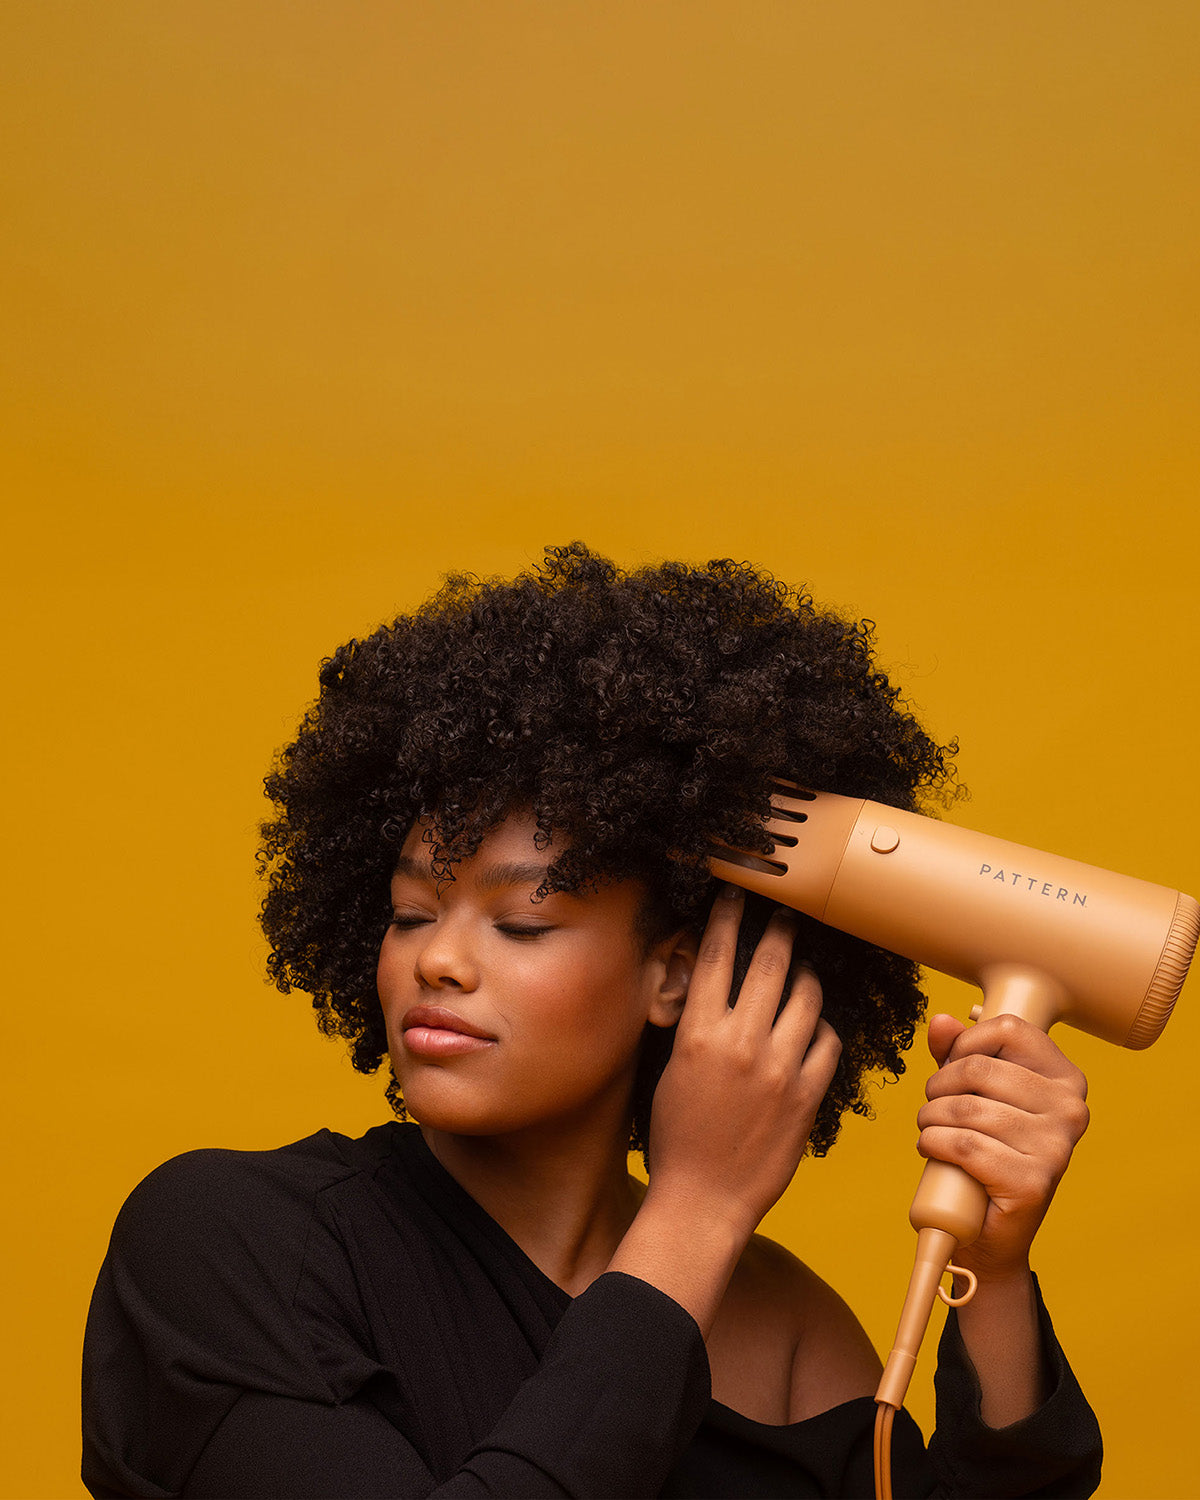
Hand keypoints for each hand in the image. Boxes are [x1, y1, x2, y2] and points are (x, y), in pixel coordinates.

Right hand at [644, 886, 841, 1241]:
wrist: (702, 1200)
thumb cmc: (676, 1138)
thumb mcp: (670, 1071)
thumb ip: (692, 1027)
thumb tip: (706, 989)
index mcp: (697, 1034)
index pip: (714, 956)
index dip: (726, 918)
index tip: (735, 894)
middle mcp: (741, 1044)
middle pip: (769, 964)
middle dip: (779, 931)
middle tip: (786, 915)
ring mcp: (779, 1069)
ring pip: (807, 998)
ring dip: (806, 977)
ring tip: (804, 971)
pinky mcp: (807, 1096)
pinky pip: (827, 1043)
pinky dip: (822, 1028)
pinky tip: (814, 1027)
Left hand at [917, 1012, 1089, 1281]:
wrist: (989, 1231)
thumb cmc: (984, 1151)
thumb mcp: (971, 1094)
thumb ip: (957, 1053)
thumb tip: (940, 1021)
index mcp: (1066, 1079)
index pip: (1009, 1028)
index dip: (966, 1042)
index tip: (952, 1066)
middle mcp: (1070, 1111)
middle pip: (978, 1069)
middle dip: (938, 1087)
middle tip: (932, 1106)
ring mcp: (1056, 1148)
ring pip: (966, 1110)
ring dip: (929, 1118)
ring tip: (929, 1130)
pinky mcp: (1033, 1183)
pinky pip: (965, 1146)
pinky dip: (934, 1144)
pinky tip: (932, 1150)